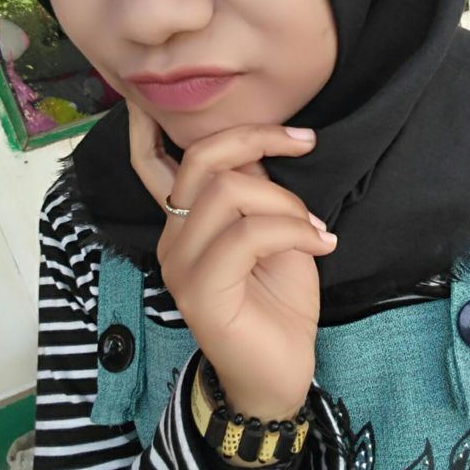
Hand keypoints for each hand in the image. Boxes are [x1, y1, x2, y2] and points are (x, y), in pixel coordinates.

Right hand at [126, 99, 336, 421]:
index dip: (150, 128)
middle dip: (255, 139)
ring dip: (286, 202)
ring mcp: (181, 264)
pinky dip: (292, 230)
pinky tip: (319, 244)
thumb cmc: (277, 301)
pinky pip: (247, 235)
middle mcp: (174, 237)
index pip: (151, 165)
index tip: (167, 95)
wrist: (278, 373)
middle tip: (303, 142)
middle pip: (199, 160)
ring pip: (227, 192)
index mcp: (185, 222)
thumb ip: (255, 194)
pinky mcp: (200, 291)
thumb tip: (258, 153)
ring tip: (315, 230)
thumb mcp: (272, 233)